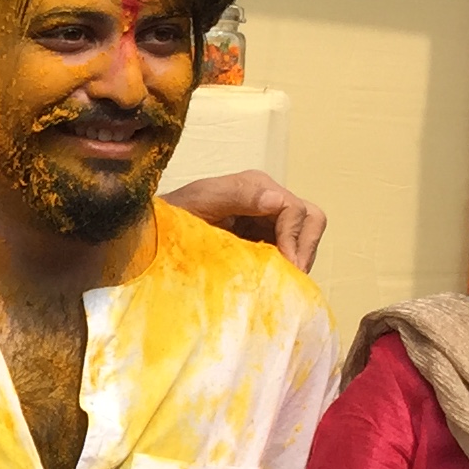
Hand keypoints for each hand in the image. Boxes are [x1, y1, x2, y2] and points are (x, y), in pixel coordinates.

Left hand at [166, 170, 328, 273]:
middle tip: (293, 276)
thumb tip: (275, 200)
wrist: (157, 231)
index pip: (295, 210)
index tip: (288, 265)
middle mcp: (269, 200)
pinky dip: (288, 266)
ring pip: (305, 237)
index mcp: (256, 187)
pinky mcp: (264, 240)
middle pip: (311, 219)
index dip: (294, 238)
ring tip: (284, 282)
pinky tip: (274, 281)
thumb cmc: (174, 214)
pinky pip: (289, 252)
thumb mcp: (201, 201)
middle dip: (305, 247)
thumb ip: (238, 196)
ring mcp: (268, 220)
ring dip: (299, 258)